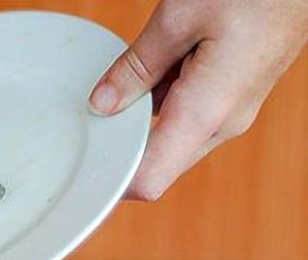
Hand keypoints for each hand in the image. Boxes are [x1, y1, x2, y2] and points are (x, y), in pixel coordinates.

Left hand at [89, 0, 307, 200]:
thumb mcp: (180, 18)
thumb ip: (137, 67)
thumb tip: (102, 104)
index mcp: (207, 113)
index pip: (149, 181)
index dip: (113, 183)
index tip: (83, 172)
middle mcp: (223, 124)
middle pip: (157, 165)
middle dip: (121, 149)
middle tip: (88, 126)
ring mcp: (232, 113)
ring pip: (170, 140)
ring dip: (142, 122)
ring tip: (122, 86)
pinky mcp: (233, 98)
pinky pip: (187, 117)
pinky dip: (163, 103)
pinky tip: (152, 71)